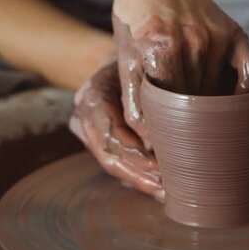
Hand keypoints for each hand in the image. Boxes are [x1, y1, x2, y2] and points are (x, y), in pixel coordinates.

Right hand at [69, 62, 163, 199]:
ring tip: (165, 192)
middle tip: (165, 188)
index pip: (111, 135)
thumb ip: (148, 99)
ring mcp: (86, 131)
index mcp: (92, 98)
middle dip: (138, 175)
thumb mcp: (143, 72)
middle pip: (109, 155)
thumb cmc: (138, 61)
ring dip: (140, 181)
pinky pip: (116, 163)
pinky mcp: (97, 140)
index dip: (134, 154)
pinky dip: (137, 176)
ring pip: (111, 164)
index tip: (159, 167)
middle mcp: (82, 117)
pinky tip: (158, 187)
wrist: (120, 57)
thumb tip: (166, 135)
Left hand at [112, 0, 248, 147]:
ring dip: (212, 110)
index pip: (169, 106)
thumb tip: (148, 141)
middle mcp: (191, 41)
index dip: (168, 128)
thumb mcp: (125, 57)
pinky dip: (246, 94)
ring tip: (204, 122)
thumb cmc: (137, 21)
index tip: (166, 143)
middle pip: (196, 103)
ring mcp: (216, 37)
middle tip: (186, 138)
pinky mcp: (235, 34)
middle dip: (190, 124)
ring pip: (219, 91)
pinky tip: (238, 108)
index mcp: (158, 47)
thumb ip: (134, 100)